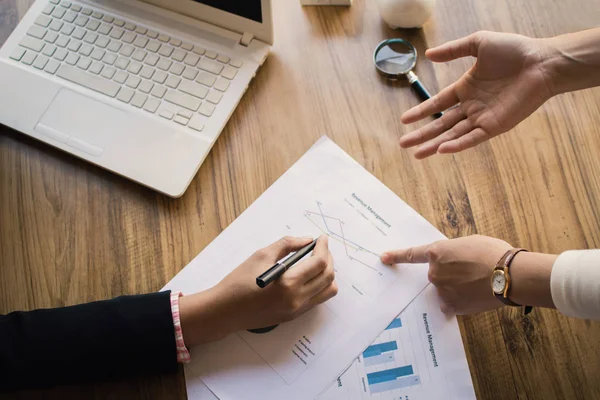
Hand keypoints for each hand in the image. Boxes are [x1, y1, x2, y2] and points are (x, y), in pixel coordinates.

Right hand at [180, 236, 336, 345]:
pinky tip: (308, 275)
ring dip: (327, 274)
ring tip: (316, 262)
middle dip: (328, 258)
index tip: (321, 238)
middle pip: (328, 277)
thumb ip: (287, 245)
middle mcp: (297, 299)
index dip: (324, 248)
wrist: (225, 310)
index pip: (319, 263)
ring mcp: (297, 310)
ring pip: (328, 291)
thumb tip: (307, 240)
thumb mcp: (261, 255)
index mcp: (288, 283)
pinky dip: (319, 285)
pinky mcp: (294, 316)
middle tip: (320, 248)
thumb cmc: (239, 281)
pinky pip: (317, 299)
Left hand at [380, 235, 511, 313]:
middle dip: (451, 275)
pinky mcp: (450, 305)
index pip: (411, 255)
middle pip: (436, 275)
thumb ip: (452, 252)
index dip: (396, 256)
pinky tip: (474, 296)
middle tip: (472, 272)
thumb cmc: (494, 254)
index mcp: (437, 252)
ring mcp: (440, 290)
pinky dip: (460, 302)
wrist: (510, 275)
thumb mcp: (469, 243)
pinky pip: (449, 304)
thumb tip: (451, 260)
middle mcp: (434, 272)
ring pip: (444, 290)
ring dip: (456, 288)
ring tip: (478, 284)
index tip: (383, 258)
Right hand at [400, 31, 557, 157]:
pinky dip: (457, 144)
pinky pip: (473, 138)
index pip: (438, 103)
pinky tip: (442, 150)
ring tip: (416, 154)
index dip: (421, 111)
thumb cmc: (515, 50)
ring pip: (453, 134)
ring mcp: (483, 117)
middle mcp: (472, 105)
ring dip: (434, 144)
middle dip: (422, 135)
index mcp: (466, 88)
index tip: (404, 120)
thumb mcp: (478, 43)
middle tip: (403, 144)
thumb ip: (453, 50)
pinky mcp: (495, 126)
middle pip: (441, 124)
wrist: (542, 62)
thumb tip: (428, 54)